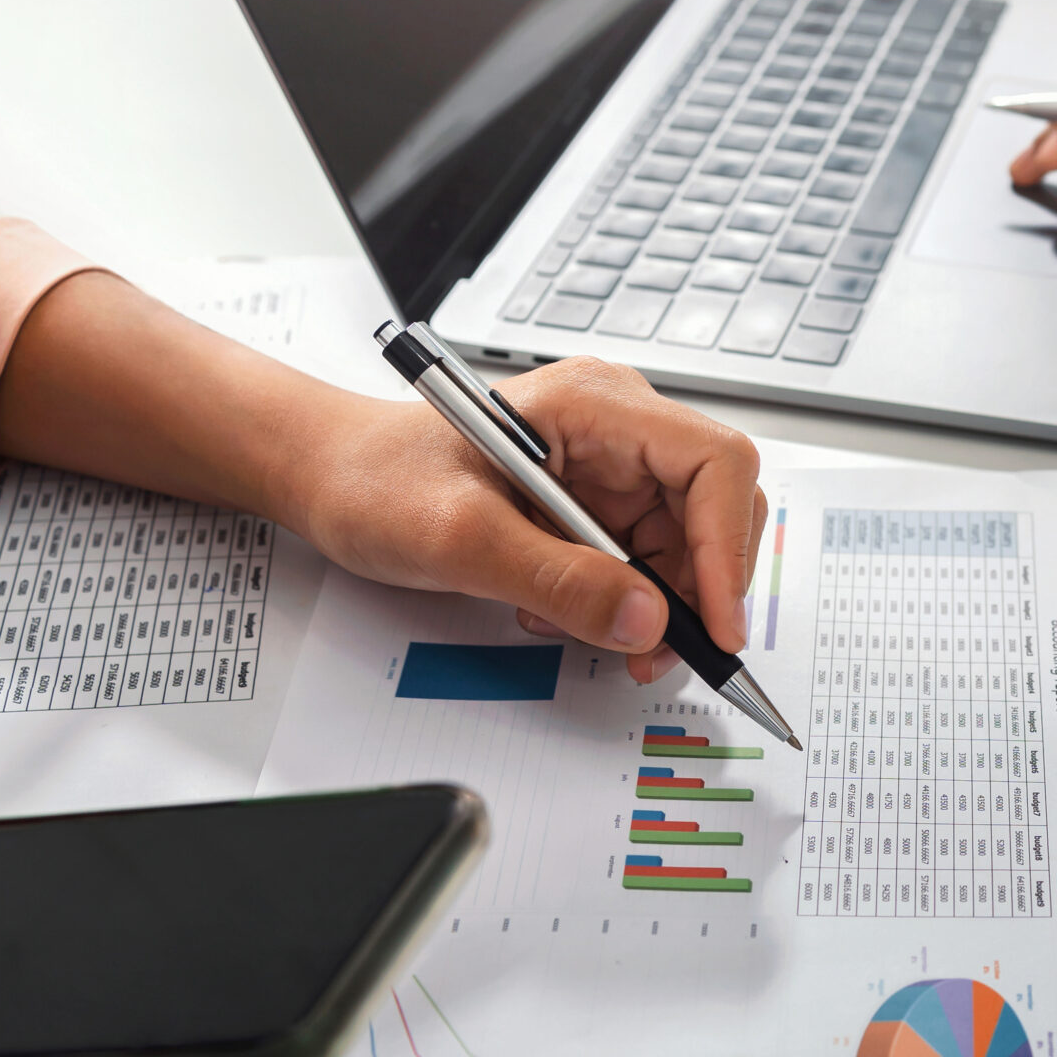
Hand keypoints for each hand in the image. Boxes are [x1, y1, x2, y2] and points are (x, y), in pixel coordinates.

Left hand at [289, 358, 765, 685]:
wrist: (329, 478)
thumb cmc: (375, 479)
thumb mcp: (459, 537)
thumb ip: (558, 581)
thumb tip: (647, 622)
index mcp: (595, 404)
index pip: (713, 465)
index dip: (728, 547)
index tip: (717, 625)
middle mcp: (617, 428)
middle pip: (713, 512)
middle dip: (696, 591)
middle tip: (656, 652)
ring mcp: (611, 469)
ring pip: (685, 548)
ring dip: (657, 608)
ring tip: (598, 638)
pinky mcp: (598, 506)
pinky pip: (646, 563)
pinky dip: (624, 605)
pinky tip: (568, 612)